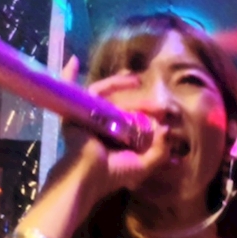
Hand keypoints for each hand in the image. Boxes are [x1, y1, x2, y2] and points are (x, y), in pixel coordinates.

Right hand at [53, 57, 171, 204]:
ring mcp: (87, 118)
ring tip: (132, 78)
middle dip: (136, 98)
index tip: (163, 111)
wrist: (87, 176)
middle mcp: (103, 126)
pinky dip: (69, 76)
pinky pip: (71, 90)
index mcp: (117, 138)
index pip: (133, 119)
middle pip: (119, 104)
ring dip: (116, 84)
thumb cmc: (113, 174)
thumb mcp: (143, 165)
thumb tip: (167, 129)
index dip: (147, 113)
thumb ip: (159, 151)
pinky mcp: (75, 113)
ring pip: (103, 94)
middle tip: (151, 94)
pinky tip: (74, 60)